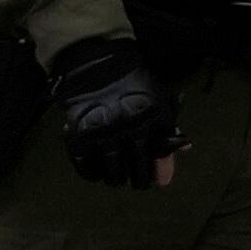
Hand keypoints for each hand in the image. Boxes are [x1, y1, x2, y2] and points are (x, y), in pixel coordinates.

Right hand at [45, 43, 179, 190]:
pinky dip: (93, 174)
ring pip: (112, 175)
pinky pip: (87, 169)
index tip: (154, 178)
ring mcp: (103, 133)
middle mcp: (128, 128)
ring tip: (117, 175)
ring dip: (115, 179)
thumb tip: (171, 171)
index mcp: (152, 118)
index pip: (158, 159)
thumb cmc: (135, 89)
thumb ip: (165, 138)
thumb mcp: (158, 106)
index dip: (156, 171)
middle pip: (136, 173)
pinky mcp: (79, 137)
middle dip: (138, 180)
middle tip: (136, 180)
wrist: (99, 68)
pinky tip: (98, 169)